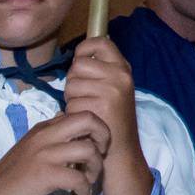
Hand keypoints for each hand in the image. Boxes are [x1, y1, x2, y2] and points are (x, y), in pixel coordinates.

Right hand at [0, 110, 111, 194]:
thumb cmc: (11, 182)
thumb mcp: (32, 153)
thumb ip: (52, 141)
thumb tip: (78, 135)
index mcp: (42, 129)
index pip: (79, 114)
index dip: (96, 129)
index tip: (96, 147)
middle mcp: (43, 136)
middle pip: (88, 120)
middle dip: (104, 137)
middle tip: (100, 157)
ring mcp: (43, 154)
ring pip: (89, 149)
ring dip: (96, 169)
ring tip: (88, 182)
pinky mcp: (43, 175)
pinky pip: (79, 178)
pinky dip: (86, 191)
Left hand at [67, 37, 149, 194]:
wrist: (121, 152)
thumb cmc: (113, 121)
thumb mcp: (114, 89)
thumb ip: (101, 71)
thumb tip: (81, 53)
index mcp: (124, 69)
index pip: (100, 42)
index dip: (84, 49)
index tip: (81, 61)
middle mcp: (120, 76)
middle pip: (78, 64)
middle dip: (73, 80)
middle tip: (84, 96)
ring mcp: (111, 90)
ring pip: (71, 83)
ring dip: (71, 98)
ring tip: (85, 110)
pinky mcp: (99, 105)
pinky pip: (71, 101)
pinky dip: (72, 112)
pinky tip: (84, 121)